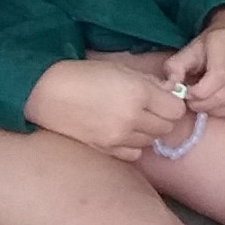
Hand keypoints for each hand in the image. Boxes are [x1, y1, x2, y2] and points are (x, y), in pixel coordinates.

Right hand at [24, 52, 190, 159]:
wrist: (47, 93)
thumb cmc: (84, 76)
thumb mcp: (121, 70)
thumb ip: (150, 83)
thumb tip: (170, 93)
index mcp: (138, 93)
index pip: (176, 109)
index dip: (172, 103)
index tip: (163, 99)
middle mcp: (132, 118)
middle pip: (166, 127)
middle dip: (161, 117)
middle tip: (147, 108)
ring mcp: (118, 138)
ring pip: (151, 142)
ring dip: (147, 132)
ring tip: (130, 119)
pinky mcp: (106, 150)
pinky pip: (134, 154)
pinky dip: (132, 145)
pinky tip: (121, 133)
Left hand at [173, 10, 224, 124]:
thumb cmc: (211, 47)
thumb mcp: (190, 50)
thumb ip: (175, 67)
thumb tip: (169, 88)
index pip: (217, 78)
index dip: (198, 92)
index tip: (188, 92)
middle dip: (203, 104)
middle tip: (195, 100)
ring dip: (217, 112)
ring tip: (209, 102)